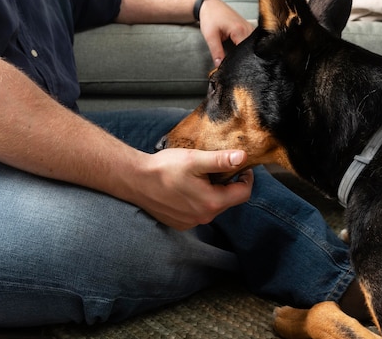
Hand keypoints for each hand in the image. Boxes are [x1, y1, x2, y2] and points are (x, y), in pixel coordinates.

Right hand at [135, 148, 253, 229]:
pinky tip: (186, 187)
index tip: (241, 165)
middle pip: (228, 200)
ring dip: (213, 192)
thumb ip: (220, 160)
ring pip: (213, 206)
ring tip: (200, 176)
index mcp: (212, 202)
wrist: (135, 180)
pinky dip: (198, 200)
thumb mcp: (195, 160)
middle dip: (228, 184)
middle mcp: (204, 217)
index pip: (243, 193)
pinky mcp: (180, 223)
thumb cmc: (164, 169)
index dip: (246, 178)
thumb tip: (242, 157)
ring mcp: (191, 222)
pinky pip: (198, 212)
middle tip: (218, 167)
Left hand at [199, 0, 253, 66]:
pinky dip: (245, 46)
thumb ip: (216, 52)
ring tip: (236, 55)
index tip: (234, 66)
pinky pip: (250, 40)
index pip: (245, 52)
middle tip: (234, 63)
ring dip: (245, 51)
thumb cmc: (210, 17)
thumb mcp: (210, 36)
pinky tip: (239, 49)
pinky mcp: (248, 27)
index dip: (240, 61)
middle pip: (250, 49)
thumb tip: (220, 66)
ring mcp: (249, 27)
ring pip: (252, 45)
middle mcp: (247, 28)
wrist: (210, 5)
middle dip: (243, 57)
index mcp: (239, 30)